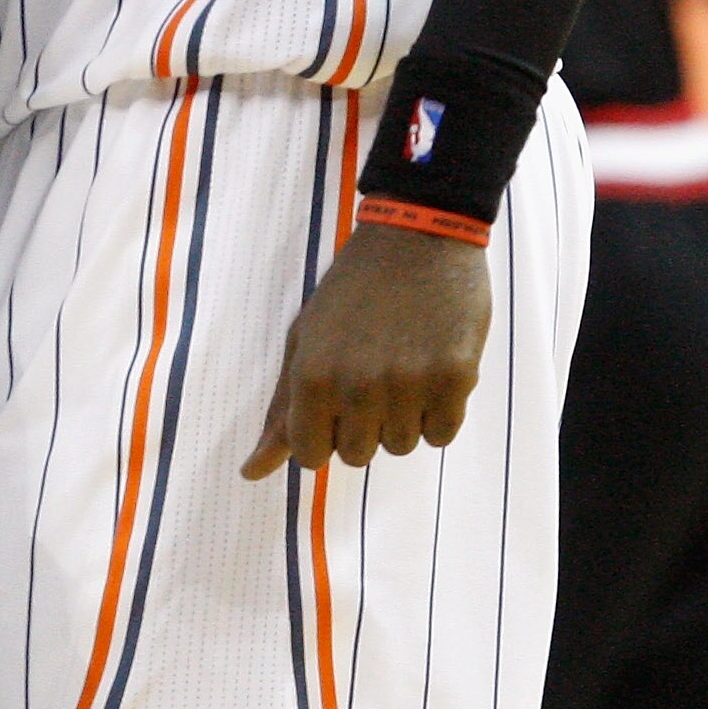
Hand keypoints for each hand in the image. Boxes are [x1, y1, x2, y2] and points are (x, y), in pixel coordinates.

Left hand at [243, 226, 488, 478]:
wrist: (418, 235)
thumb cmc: (352, 290)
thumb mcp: (304, 340)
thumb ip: (281, 411)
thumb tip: (252, 473)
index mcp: (313, 374)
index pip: (310, 456)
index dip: (324, 433)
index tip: (335, 402)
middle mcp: (359, 384)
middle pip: (358, 456)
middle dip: (363, 424)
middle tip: (372, 374)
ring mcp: (410, 382)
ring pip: (402, 446)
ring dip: (403, 417)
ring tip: (403, 364)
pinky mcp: (455, 377)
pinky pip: (442, 434)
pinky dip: (439, 411)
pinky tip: (431, 367)